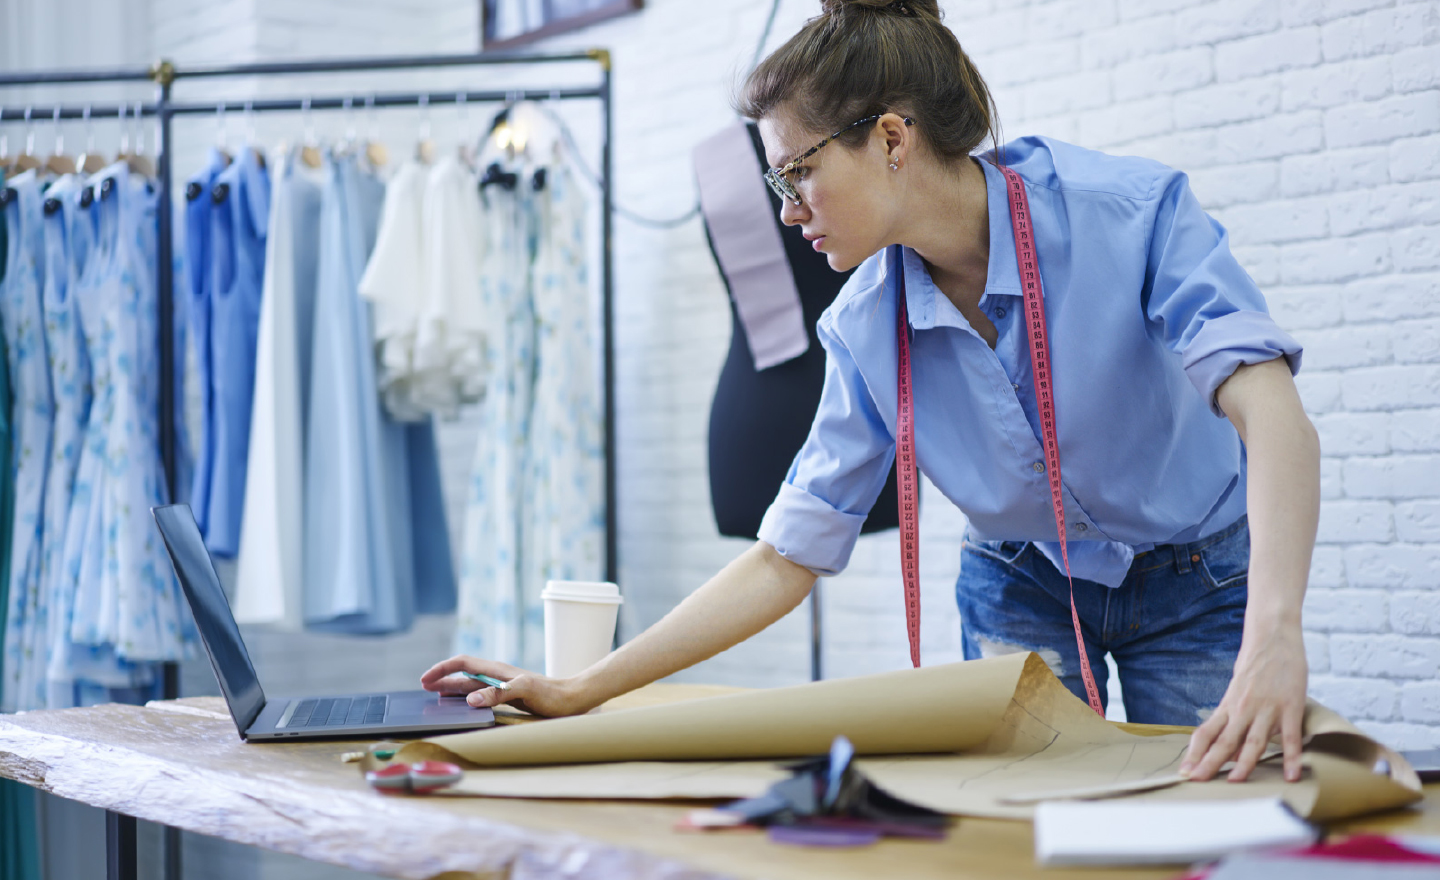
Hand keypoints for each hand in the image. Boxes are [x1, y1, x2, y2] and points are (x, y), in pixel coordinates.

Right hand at [420, 655, 593, 717]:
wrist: (573, 699)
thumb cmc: (552, 695)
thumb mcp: (525, 691)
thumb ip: (498, 693)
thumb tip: (470, 699)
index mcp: (498, 670)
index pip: (463, 663)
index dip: (443, 670)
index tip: (426, 680)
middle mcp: (498, 675)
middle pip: (463, 673)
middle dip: (443, 678)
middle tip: (424, 687)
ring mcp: (503, 685)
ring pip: (471, 684)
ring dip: (452, 687)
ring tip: (436, 694)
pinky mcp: (509, 695)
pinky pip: (481, 693)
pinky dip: (467, 697)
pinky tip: (465, 705)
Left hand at [1180, 624, 1307, 782]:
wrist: (1272, 637)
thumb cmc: (1255, 665)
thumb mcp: (1237, 690)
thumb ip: (1233, 718)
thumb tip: (1229, 748)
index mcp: (1228, 706)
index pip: (1205, 733)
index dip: (1195, 753)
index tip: (1186, 771)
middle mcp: (1242, 709)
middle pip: (1224, 742)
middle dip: (1209, 763)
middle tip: (1197, 781)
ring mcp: (1266, 709)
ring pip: (1253, 742)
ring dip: (1244, 763)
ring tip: (1235, 782)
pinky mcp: (1290, 707)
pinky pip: (1290, 737)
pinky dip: (1291, 757)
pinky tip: (1292, 775)